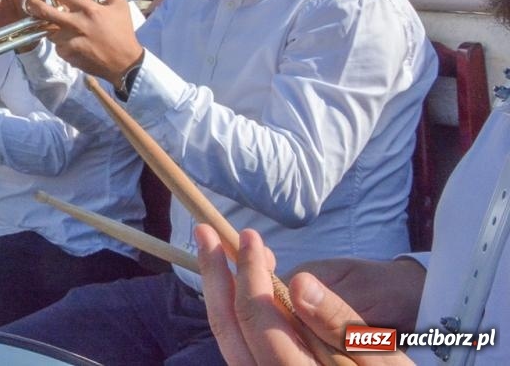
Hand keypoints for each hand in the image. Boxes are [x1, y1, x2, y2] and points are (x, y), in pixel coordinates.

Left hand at [19, 0, 141, 81]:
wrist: (124, 63)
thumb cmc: (123, 33)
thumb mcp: (121, 6)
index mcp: (87, 9)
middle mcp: (75, 23)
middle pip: (45, 11)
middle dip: (32, 3)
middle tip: (28, 0)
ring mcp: (69, 40)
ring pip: (50, 30)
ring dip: (51, 27)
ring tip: (61, 27)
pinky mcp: (67, 54)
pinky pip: (58, 46)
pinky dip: (62, 44)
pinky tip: (74, 44)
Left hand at [198, 226, 412, 365]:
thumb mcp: (381, 354)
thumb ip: (340, 322)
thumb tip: (299, 282)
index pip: (257, 319)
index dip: (250, 273)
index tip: (253, 237)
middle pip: (228, 329)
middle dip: (215, 276)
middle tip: (205, 231)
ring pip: (228, 339)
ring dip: (221, 292)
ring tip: (221, 252)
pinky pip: (241, 346)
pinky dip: (236, 312)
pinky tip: (244, 285)